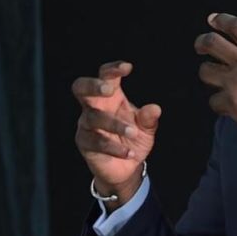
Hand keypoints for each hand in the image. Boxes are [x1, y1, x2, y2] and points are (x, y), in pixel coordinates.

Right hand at [72, 61, 160, 208]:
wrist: (126, 168)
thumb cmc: (134, 140)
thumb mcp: (146, 129)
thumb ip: (149, 118)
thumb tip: (154, 108)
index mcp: (111, 96)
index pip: (105, 75)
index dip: (113, 69)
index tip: (128, 68)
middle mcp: (95, 106)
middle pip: (81, 88)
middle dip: (93, 85)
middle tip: (109, 90)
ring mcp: (87, 124)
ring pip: (93, 117)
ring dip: (114, 124)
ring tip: (133, 132)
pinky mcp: (84, 143)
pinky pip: (96, 142)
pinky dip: (114, 148)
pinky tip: (130, 153)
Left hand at [194, 13, 236, 152]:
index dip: (221, 20)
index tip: (212, 20)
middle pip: (213, 42)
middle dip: (202, 42)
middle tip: (200, 47)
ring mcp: (236, 82)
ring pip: (205, 70)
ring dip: (208, 74)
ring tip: (215, 80)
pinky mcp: (230, 102)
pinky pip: (213, 100)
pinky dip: (219, 104)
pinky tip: (229, 108)